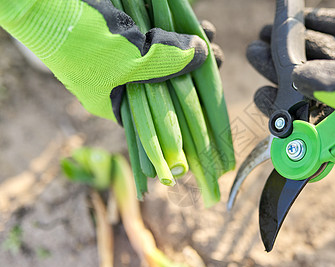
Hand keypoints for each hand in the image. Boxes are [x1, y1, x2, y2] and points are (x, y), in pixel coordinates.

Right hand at [0, 0, 207, 121]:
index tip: (211, 91)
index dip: (189, 104)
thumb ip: (169, 62)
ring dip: (189, 46)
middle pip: (168, 81)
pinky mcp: (125, 37)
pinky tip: (194, 24)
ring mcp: (124, 59)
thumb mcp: (132, 60)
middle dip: (194, 69)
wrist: (45, 6)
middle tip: (216, 58)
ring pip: (165, 56)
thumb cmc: (83, 44)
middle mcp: (123, 83)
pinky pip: (157, 37)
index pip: (161, 113)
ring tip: (208, 34)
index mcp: (119, 103)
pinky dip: (175, 31)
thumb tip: (205, 57)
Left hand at [247, 0, 334, 125]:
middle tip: (251, 54)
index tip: (262, 99)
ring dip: (292, 42)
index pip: (321, 118)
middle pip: (315, 84)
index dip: (290, 113)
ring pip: (324, 53)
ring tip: (262, 34)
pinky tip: (301, 17)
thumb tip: (301, 82)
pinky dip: (320, 21)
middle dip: (279, 69)